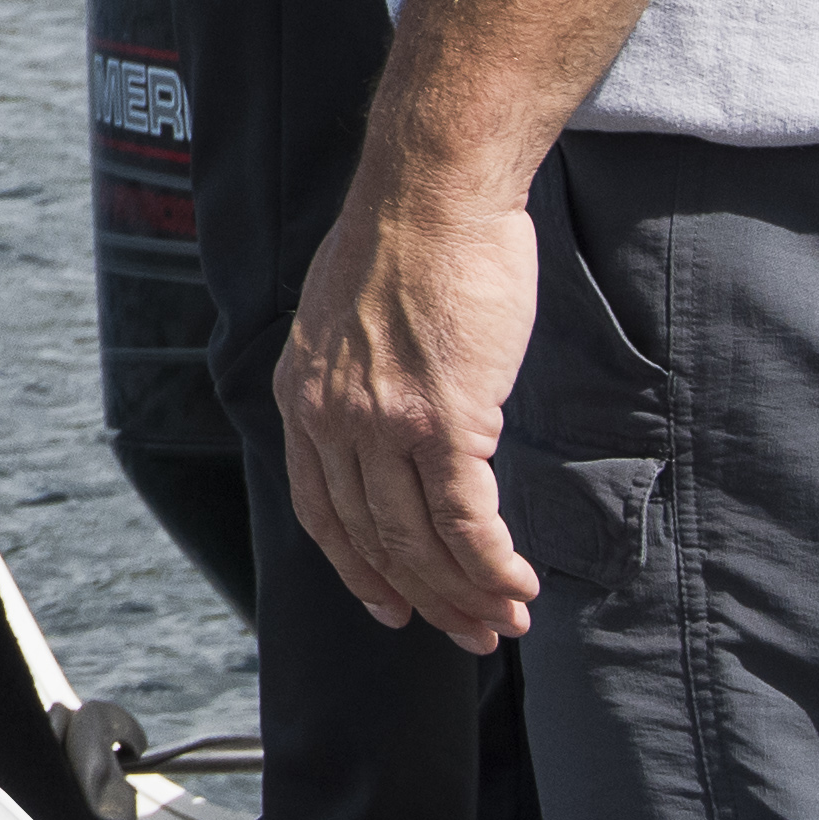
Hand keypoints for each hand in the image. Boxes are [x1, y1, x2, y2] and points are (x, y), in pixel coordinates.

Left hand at [276, 175, 548, 652]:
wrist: (434, 187)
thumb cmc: (410, 238)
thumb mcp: (346, 315)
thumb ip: (357, 376)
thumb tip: (394, 417)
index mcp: (301, 392)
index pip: (319, 509)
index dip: (357, 568)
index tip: (390, 605)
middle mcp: (330, 416)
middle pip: (372, 538)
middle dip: (425, 599)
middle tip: (469, 632)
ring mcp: (383, 422)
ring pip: (419, 540)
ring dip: (467, 594)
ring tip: (504, 621)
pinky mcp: (444, 419)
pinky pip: (465, 519)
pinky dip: (492, 564)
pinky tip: (518, 585)